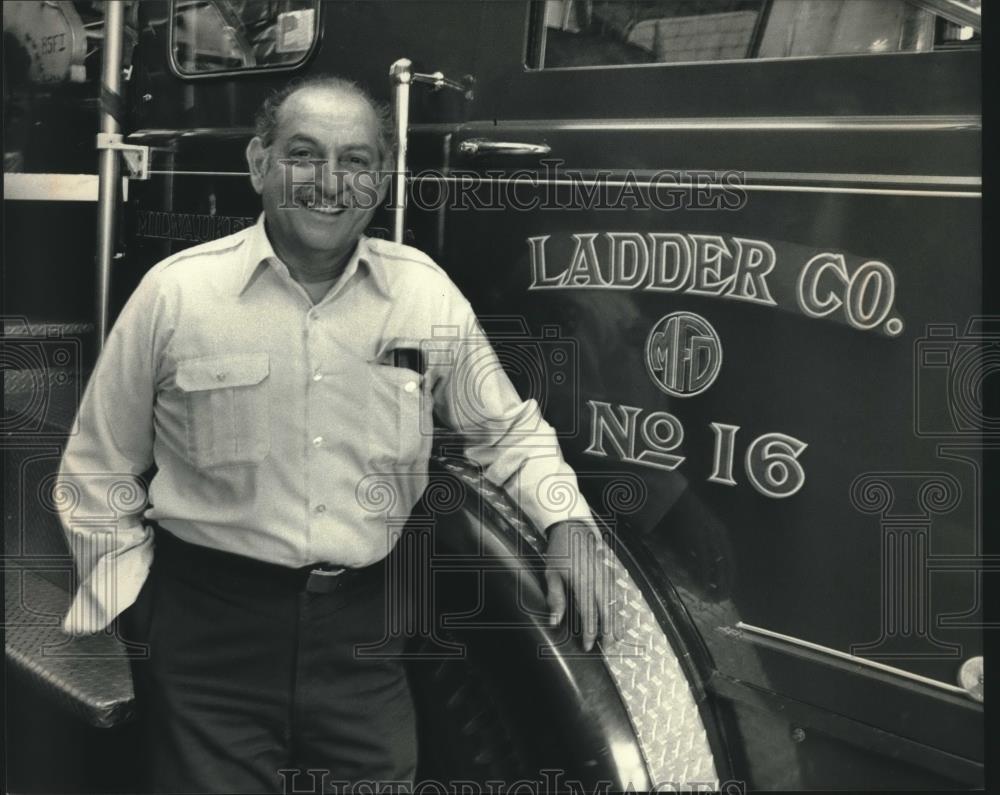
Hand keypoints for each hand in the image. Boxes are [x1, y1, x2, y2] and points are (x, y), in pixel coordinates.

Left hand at [543, 518, 613, 650]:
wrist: (572, 528)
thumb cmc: (559, 552)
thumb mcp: (551, 573)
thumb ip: (555, 598)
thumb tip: (555, 621)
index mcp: (582, 582)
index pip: (588, 613)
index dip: (590, 632)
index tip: (589, 646)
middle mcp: (597, 581)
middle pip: (606, 611)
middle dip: (608, 631)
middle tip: (608, 648)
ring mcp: (605, 575)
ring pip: (613, 603)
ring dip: (616, 621)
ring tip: (618, 637)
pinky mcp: (608, 571)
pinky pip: (615, 593)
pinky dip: (617, 607)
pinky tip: (618, 616)